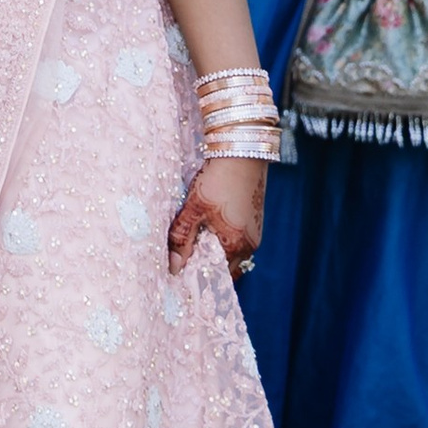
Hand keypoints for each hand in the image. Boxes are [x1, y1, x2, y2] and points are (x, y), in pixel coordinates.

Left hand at [169, 157, 265, 278]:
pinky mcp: (255, 221)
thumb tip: (173, 267)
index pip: (215, 275)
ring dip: (215, 251)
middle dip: (206, 264)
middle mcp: (250, 245)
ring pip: (232, 253)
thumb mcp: (193, 210)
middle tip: (185, 255)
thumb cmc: (217, 181)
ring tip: (196, 238)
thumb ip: (182, 239)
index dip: (196, 274)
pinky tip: (210, 226)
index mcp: (235, 245)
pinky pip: (238, 241)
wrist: (242, 153)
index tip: (179, 270)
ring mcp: (255, 233)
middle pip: (225, 267)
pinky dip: (224, 240)